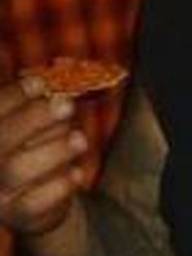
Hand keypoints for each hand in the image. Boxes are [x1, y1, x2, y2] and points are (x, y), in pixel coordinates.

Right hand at [0, 78, 86, 235]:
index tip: (41, 84)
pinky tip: (76, 173)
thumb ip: (42, 102)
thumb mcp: (41, 120)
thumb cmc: (41, 145)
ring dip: (54, 150)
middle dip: (34, 118)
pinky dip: (59, 185)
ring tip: (79, 140)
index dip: (14, 95)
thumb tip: (52, 80)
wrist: (44, 196)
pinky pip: (34, 202)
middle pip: (1, 138)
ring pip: (17, 169)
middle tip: (66, 106)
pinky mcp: (17, 215)